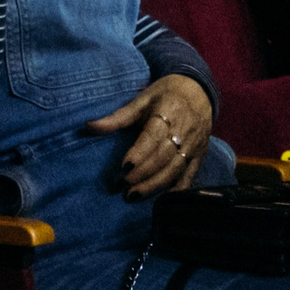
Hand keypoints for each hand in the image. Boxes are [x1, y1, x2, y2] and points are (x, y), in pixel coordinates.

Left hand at [88, 74, 213, 198]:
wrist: (199, 90)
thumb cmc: (166, 94)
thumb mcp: (142, 100)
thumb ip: (118, 117)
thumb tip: (88, 127)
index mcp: (169, 112)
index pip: (154, 136)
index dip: (140, 153)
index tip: (123, 167)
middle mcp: (184, 130)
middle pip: (164, 156)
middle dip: (142, 173)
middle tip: (121, 186)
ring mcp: (194, 144)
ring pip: (175, 168)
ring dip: (155, 184)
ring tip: (134, 195)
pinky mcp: (200, 154)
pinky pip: (190, 175)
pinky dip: (177, 189)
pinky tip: (161, 200)